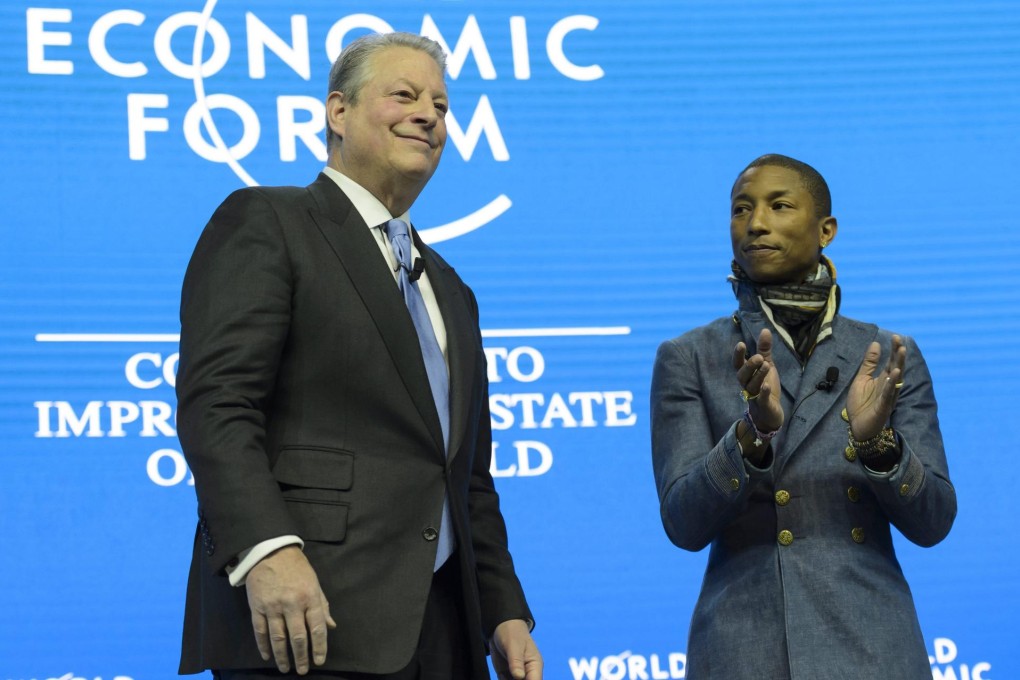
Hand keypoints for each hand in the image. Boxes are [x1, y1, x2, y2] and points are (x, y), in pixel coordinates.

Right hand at [245, 545, 336, 674]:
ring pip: (278, 637)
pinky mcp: (257, 607)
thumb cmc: (297, 568)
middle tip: (302, 671)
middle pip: (298, 637)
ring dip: (282, 656)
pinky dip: (263, 646)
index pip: (317, 627)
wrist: (270, 551)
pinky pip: (260, 631)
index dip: (319, 646)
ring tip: (285, 668)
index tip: (319, 661)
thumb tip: (331, 626)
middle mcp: (292, 604)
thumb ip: (322, 605)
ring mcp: (273, 606)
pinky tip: (268, 656)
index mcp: (310, 597)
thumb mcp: (315, 582)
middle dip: (301, 656)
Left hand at [490, 619, 542, 679]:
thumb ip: (516, 661)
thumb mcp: (513, 646)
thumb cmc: (512, 633)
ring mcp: (516, 675)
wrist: (500, 627)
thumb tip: (519, 677)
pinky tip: (500, 676)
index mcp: (534, 665)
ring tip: (504, 676)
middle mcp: (527, 673)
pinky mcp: (506, 675)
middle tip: (508, 678)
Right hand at [733, 328, 783, 431]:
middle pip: (742, 376)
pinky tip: (767, 386)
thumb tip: (765, 329)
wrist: (770, 412)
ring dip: (758, 375)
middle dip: (749, 366)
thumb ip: (764, 349)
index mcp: (746, 374)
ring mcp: (754, 396)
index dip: (738, 355)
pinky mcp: (764, 405)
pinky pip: (761, 399)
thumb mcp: (766, 365)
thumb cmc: (766, 386)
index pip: (738, 364)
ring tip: (766, 365)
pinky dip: (763, 393)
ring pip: (752, 386)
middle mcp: (747, 385)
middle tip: (759, 357)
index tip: (741, 344)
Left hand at [847, 335, 905, 440]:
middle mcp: (889, 386)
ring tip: (901, 352)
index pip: (890, 362)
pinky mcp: (884, 406)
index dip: (893, 350)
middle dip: (898, 354)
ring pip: (896, 379)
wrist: (857, 426)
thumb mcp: (862, 379)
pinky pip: (889, 393)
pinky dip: (892, 383)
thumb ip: (869, 363)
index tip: (895, 337)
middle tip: (899, 341)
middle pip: (896, 367)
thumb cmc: (861, 403)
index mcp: (883, 379)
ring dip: (899, 365)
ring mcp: (888, 396)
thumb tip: (876, 343)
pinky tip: (894, 373)